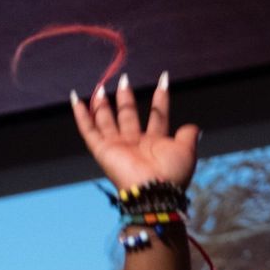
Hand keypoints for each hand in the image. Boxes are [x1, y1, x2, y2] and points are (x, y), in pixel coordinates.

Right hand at [71, 72, 198, 196]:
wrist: (155, 190)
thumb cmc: (172, 173)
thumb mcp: (187, 150)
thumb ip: (188, 135)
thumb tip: (193, 127)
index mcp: (155, 143)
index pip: (157, 115)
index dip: (160, 98)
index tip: (163, 79)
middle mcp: (135, 143)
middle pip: (128, 115)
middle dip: (126, 98)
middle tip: (124, 80)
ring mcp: (117, 146)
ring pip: (106, 121)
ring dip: (102, 104)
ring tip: (100, 86)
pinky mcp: (102, 151)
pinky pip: (88, 131)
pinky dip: (81, 115)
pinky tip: (76, 99)